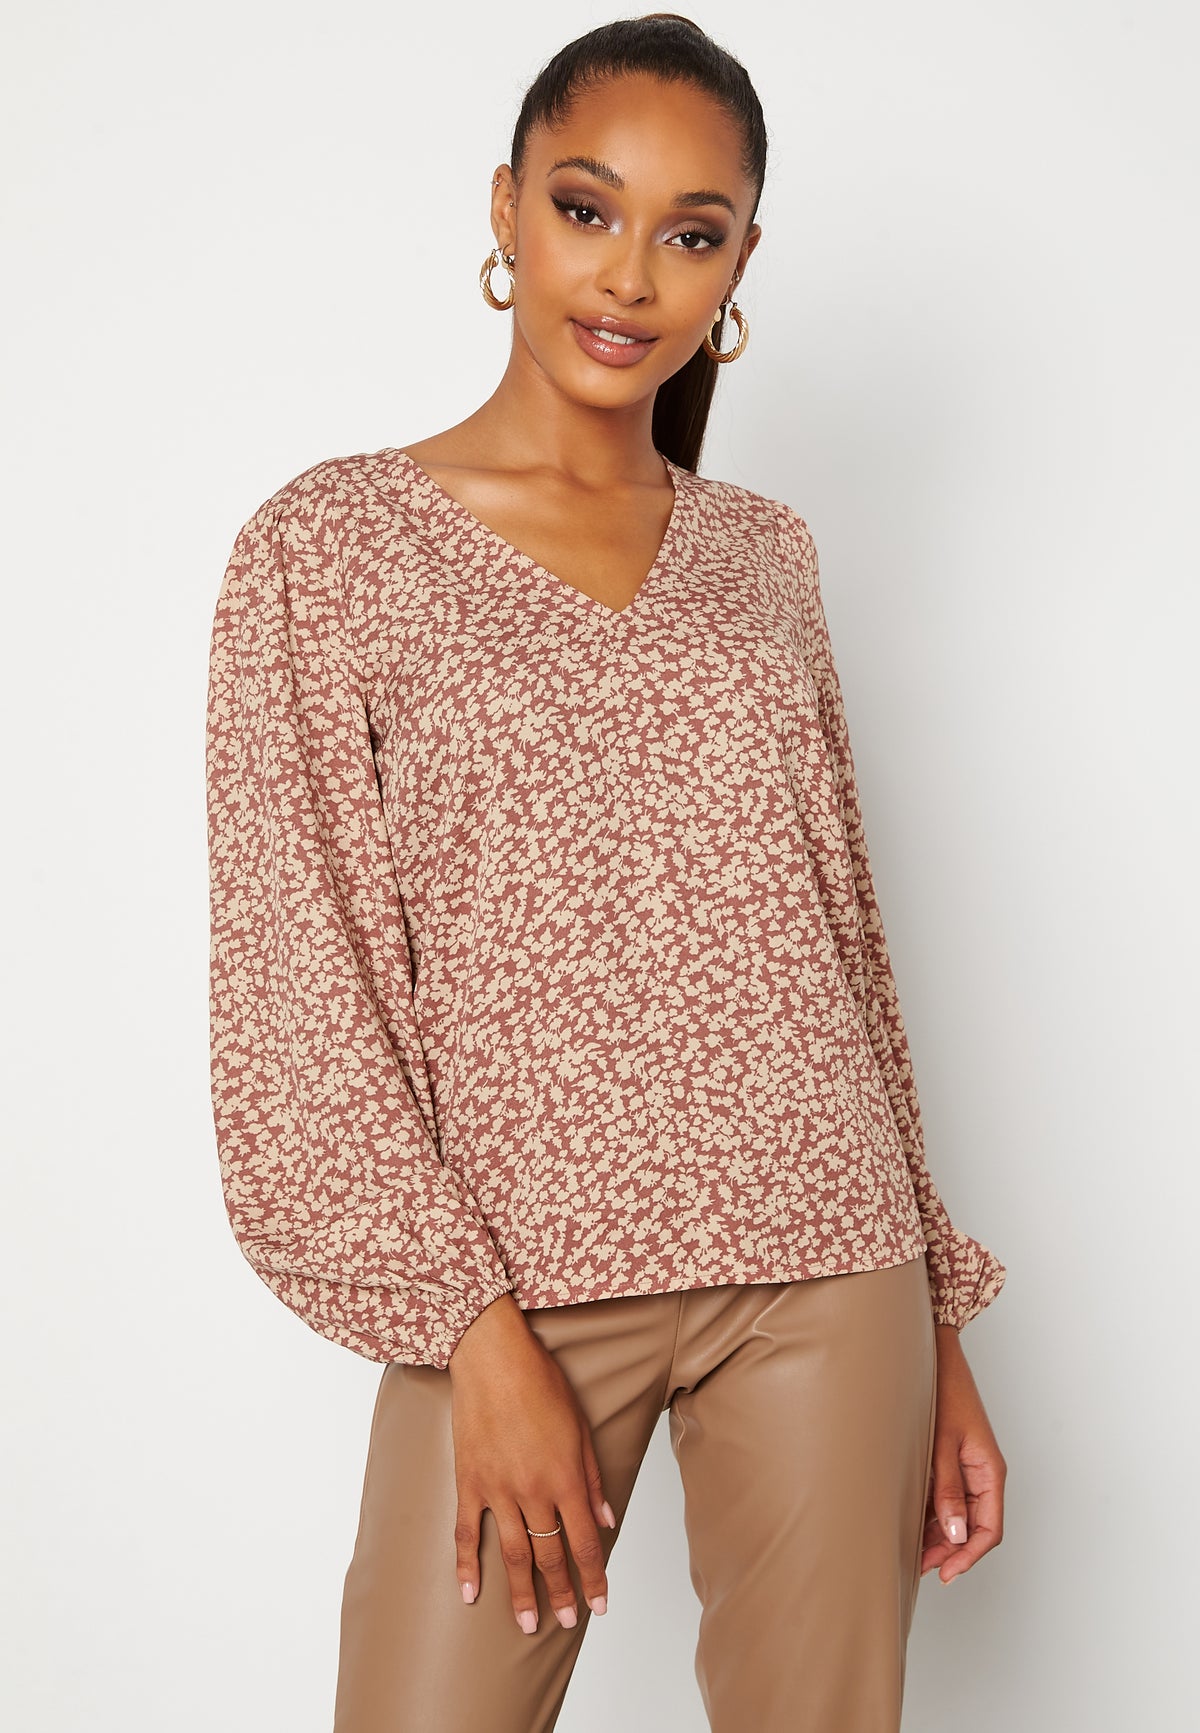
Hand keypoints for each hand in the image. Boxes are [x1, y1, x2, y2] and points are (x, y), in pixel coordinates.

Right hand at [447, 1294, 616, 1633]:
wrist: (493, 1357)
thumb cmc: (541, 1383)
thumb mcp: (580, 1427)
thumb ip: (593, 1478)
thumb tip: (607, 1518)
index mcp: (566, 1478)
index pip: (585, 1542)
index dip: (594, 1577)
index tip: (600, 1604)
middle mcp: (533, 1491)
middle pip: (550, 1554)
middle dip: (561, 1593)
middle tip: (568, 1622)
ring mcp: (497, 1489)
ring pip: (512, 1553)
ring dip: (521, 1593)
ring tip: (526, 1625)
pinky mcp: (468, 1481)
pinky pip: (466, 1531)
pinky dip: (466, 1564)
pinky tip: (470, 1594)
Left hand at [921, 1322, 1006, 1583]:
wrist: (934, 1356)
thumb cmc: (943, 1392)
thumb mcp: (942, 1444)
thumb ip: (948, 1489)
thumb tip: (956, 1534)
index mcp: (989, 1472)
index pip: (989, 1529)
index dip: (969, 1556)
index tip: (945, 1573)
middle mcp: (982, 1474)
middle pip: (974, 1526)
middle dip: (949, 1550)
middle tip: (919, 1567)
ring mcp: (966, 1467)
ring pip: (959, 1514)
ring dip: (939, 1534)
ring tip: (910, 1550)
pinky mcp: (950, 1459)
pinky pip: (946, 1496)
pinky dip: (931, 1512)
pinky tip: (909, 1521)